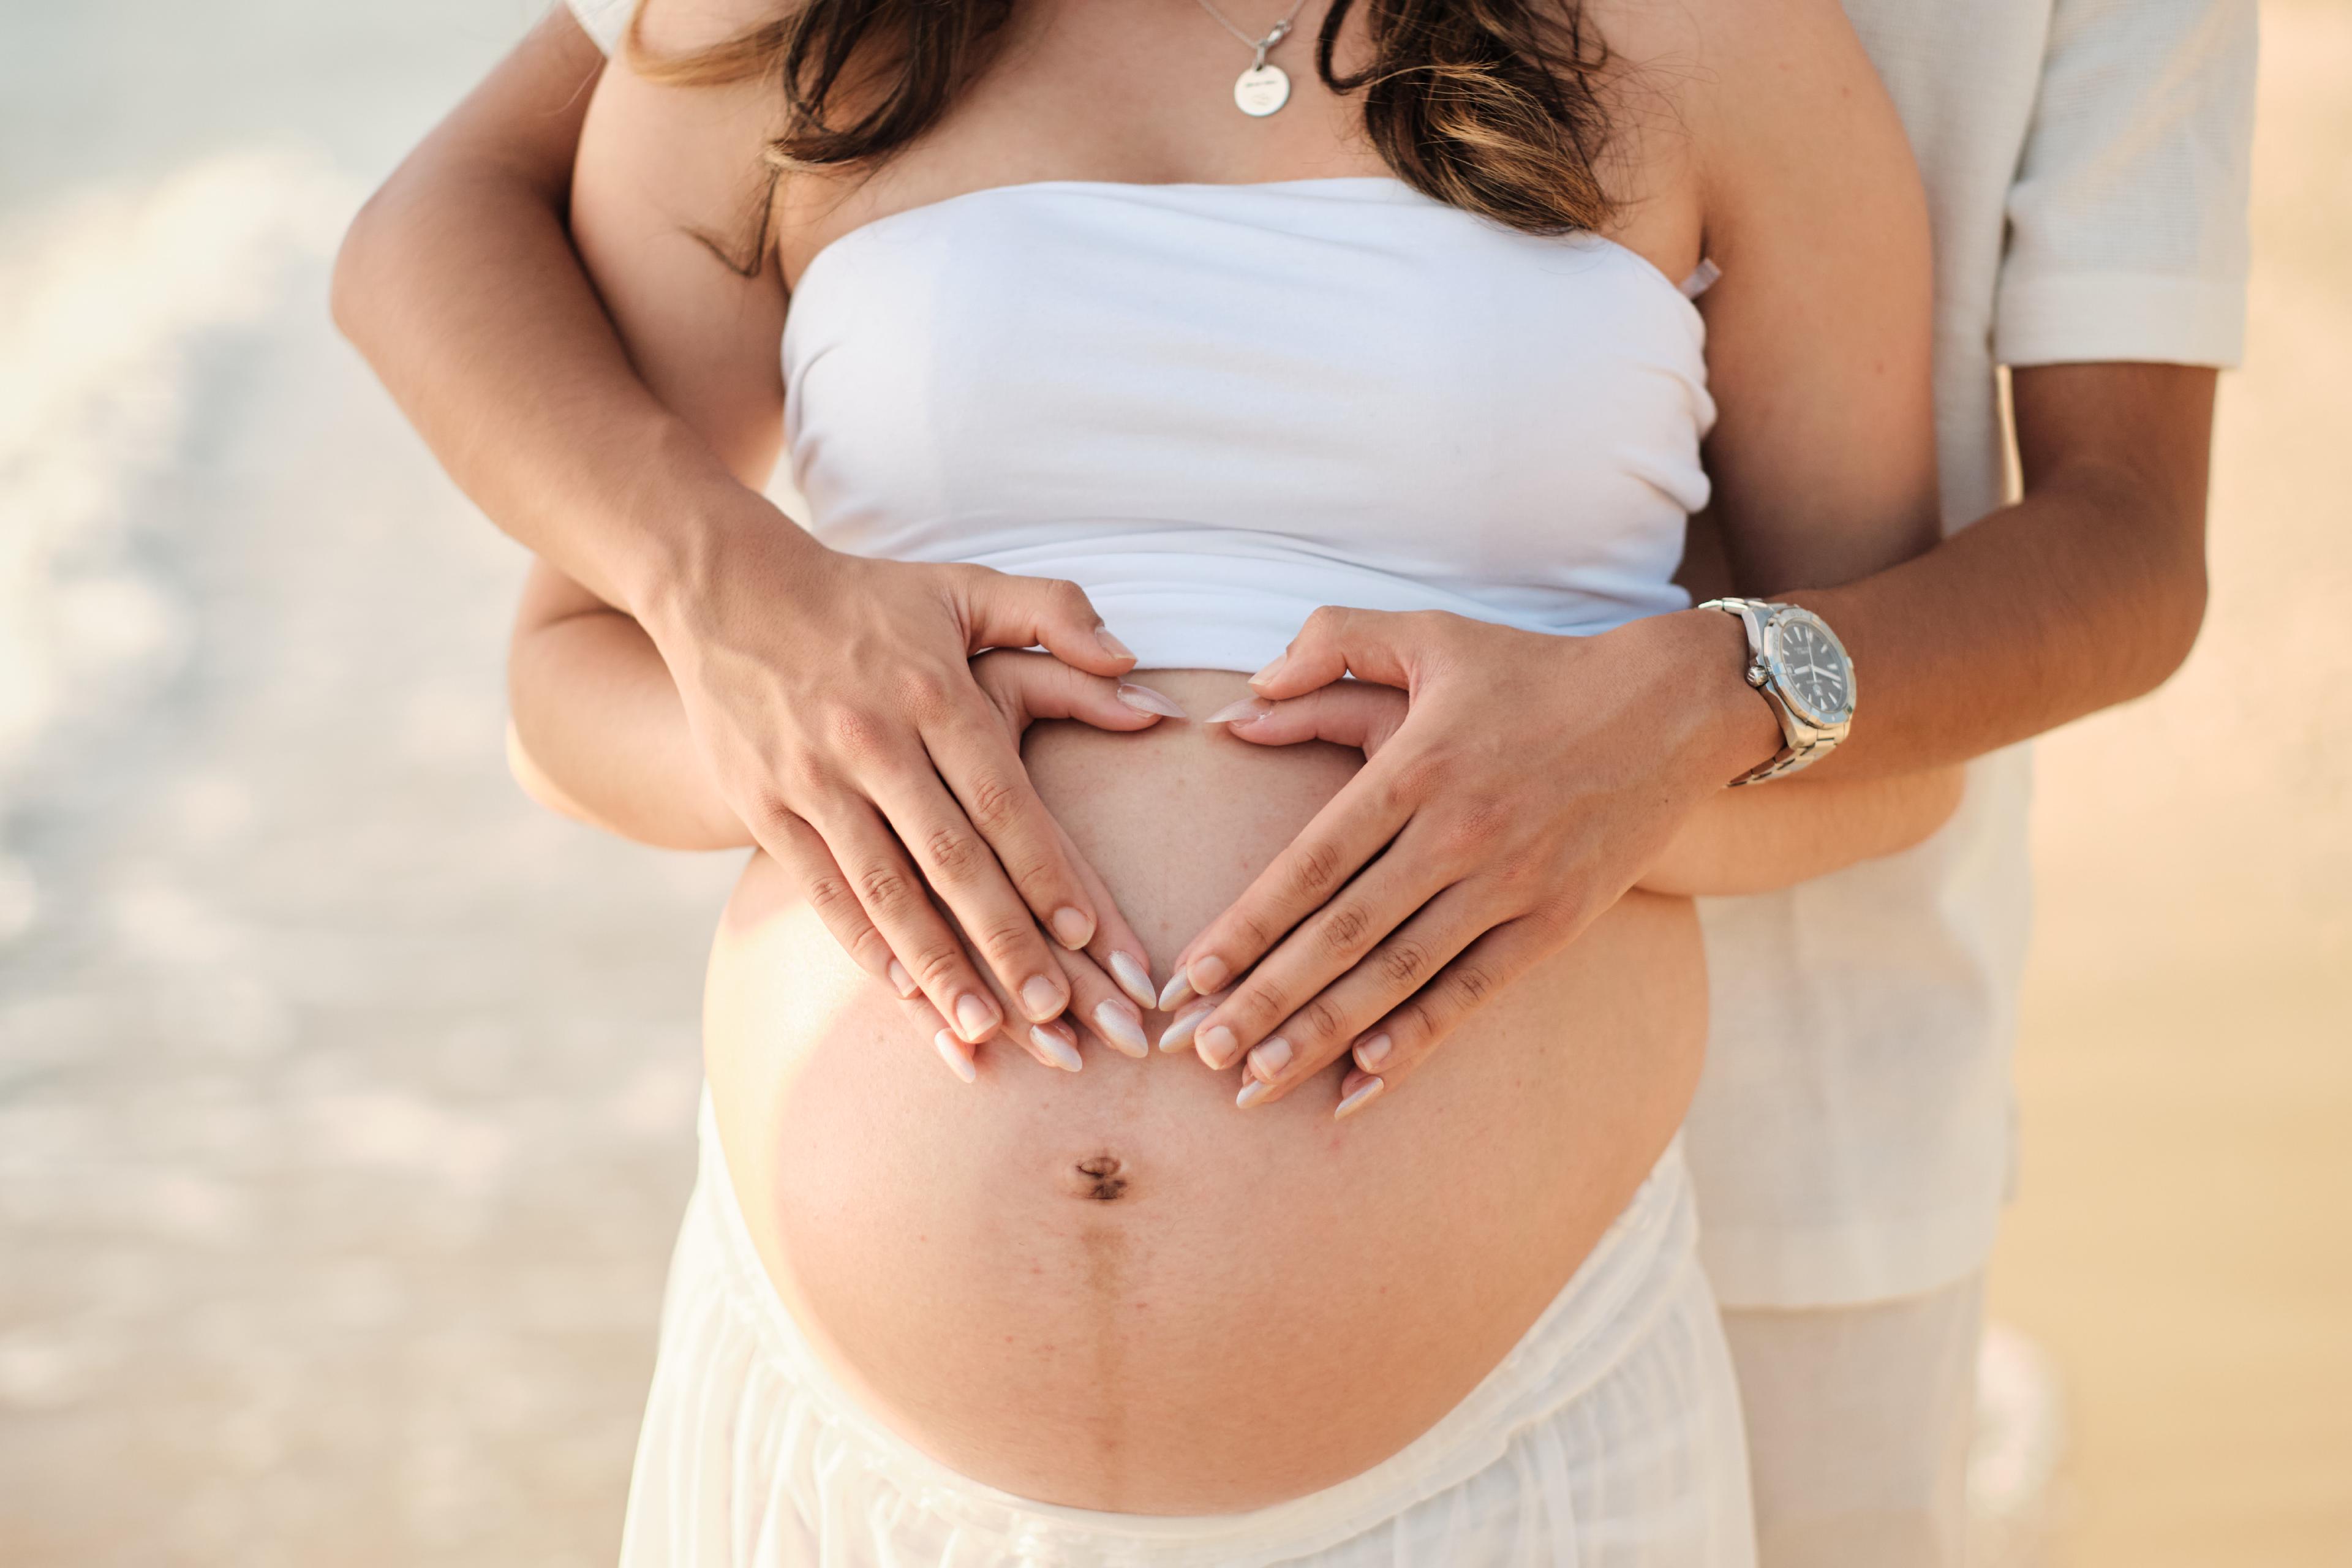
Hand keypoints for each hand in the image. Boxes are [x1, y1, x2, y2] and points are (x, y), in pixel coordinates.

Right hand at [642, 535, 1168, 1048]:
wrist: (727, 590)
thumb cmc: (868, 600)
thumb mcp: (964, 586)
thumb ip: (1056, 614)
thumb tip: (1133, 666)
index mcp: (932, 691)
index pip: (1002, 796)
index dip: (1044, 868)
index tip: (1087, 934)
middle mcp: (873, 740)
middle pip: (950, 859)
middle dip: (1004, 940)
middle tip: (1056, 1010)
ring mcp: (813, 779)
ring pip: (884, 891)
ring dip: (935, 966)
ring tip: (984, 1031)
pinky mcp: (765, 807)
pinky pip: (823, 893)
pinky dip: (865, 947)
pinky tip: (905, 995)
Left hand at [1164, 605, 1778, 1114]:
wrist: (1674, 705)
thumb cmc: (1533, 670)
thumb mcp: (1431, 635)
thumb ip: (1331, 644)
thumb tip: (1242, 702)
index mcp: (1418, 766)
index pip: (1312, 861)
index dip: (1249, 923)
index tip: (1191, 974)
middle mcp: (1460, 832)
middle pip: (1343, 933)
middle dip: (1265, 999)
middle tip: (1200, 1052)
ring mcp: (1513, 883)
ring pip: (1400, 975)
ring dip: (1324, 1035)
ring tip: (1258, 1085)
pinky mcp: (1558, 921)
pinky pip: (1475, 994)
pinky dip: (1418, 1041)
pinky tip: (1363, 1083)